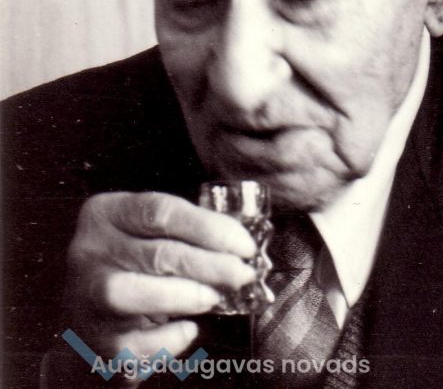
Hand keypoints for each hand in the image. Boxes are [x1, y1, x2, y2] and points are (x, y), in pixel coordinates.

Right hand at [64, 191, 256, 357]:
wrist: (92, 324)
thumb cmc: (136, 269)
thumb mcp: (151, 236)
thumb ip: (189, 234)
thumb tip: (242, 248)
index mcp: (106, 214)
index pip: (162, 211)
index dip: (211, 228)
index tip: (245, 245)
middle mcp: (88, 253)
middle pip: (160, 254)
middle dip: (214, 265)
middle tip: (244, 274)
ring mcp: (87, 298)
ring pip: (142, 293)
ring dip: (191, 295)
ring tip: (215, 297)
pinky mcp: (97, 342)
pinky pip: (142, 341)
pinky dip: (173, 337)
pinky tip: (187, 328)